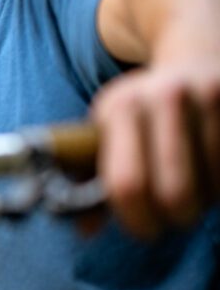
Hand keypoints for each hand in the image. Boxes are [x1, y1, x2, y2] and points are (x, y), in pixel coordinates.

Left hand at [92, 60, 219, 238]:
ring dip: (206, 201)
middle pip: (174, 193)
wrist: (192, 59)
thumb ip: (91, 181)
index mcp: (121, 108)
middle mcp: (165, 97)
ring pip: (213, 186)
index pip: (127, 185)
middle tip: (174, 218)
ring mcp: (209, 96)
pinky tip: (212, 173)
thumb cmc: (143, 111)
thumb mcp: (108, 133)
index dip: (136, 220)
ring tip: (196, 189)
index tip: (144, 230)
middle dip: (175, 218)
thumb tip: (83, 231)